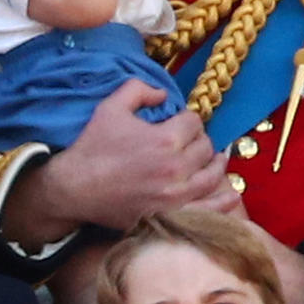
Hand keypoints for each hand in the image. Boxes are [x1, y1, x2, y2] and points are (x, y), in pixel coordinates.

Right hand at [16, 76, 225, 241]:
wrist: (73, 188)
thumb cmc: (92, 147)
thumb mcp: (109, 108)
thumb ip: (138, 90)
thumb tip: (163, 93)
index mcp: (165, 139)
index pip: (193, 122)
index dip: (186, 119)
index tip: (177, 124)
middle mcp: (176, 167)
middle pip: (205, 147)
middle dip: (198, 140)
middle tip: (189, 142)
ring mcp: (176, 194)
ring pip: (213, 175)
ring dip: (215, 165)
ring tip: (212, 161)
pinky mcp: (172, 213)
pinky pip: (210, 208)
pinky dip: (224, 200)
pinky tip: (230, 193)